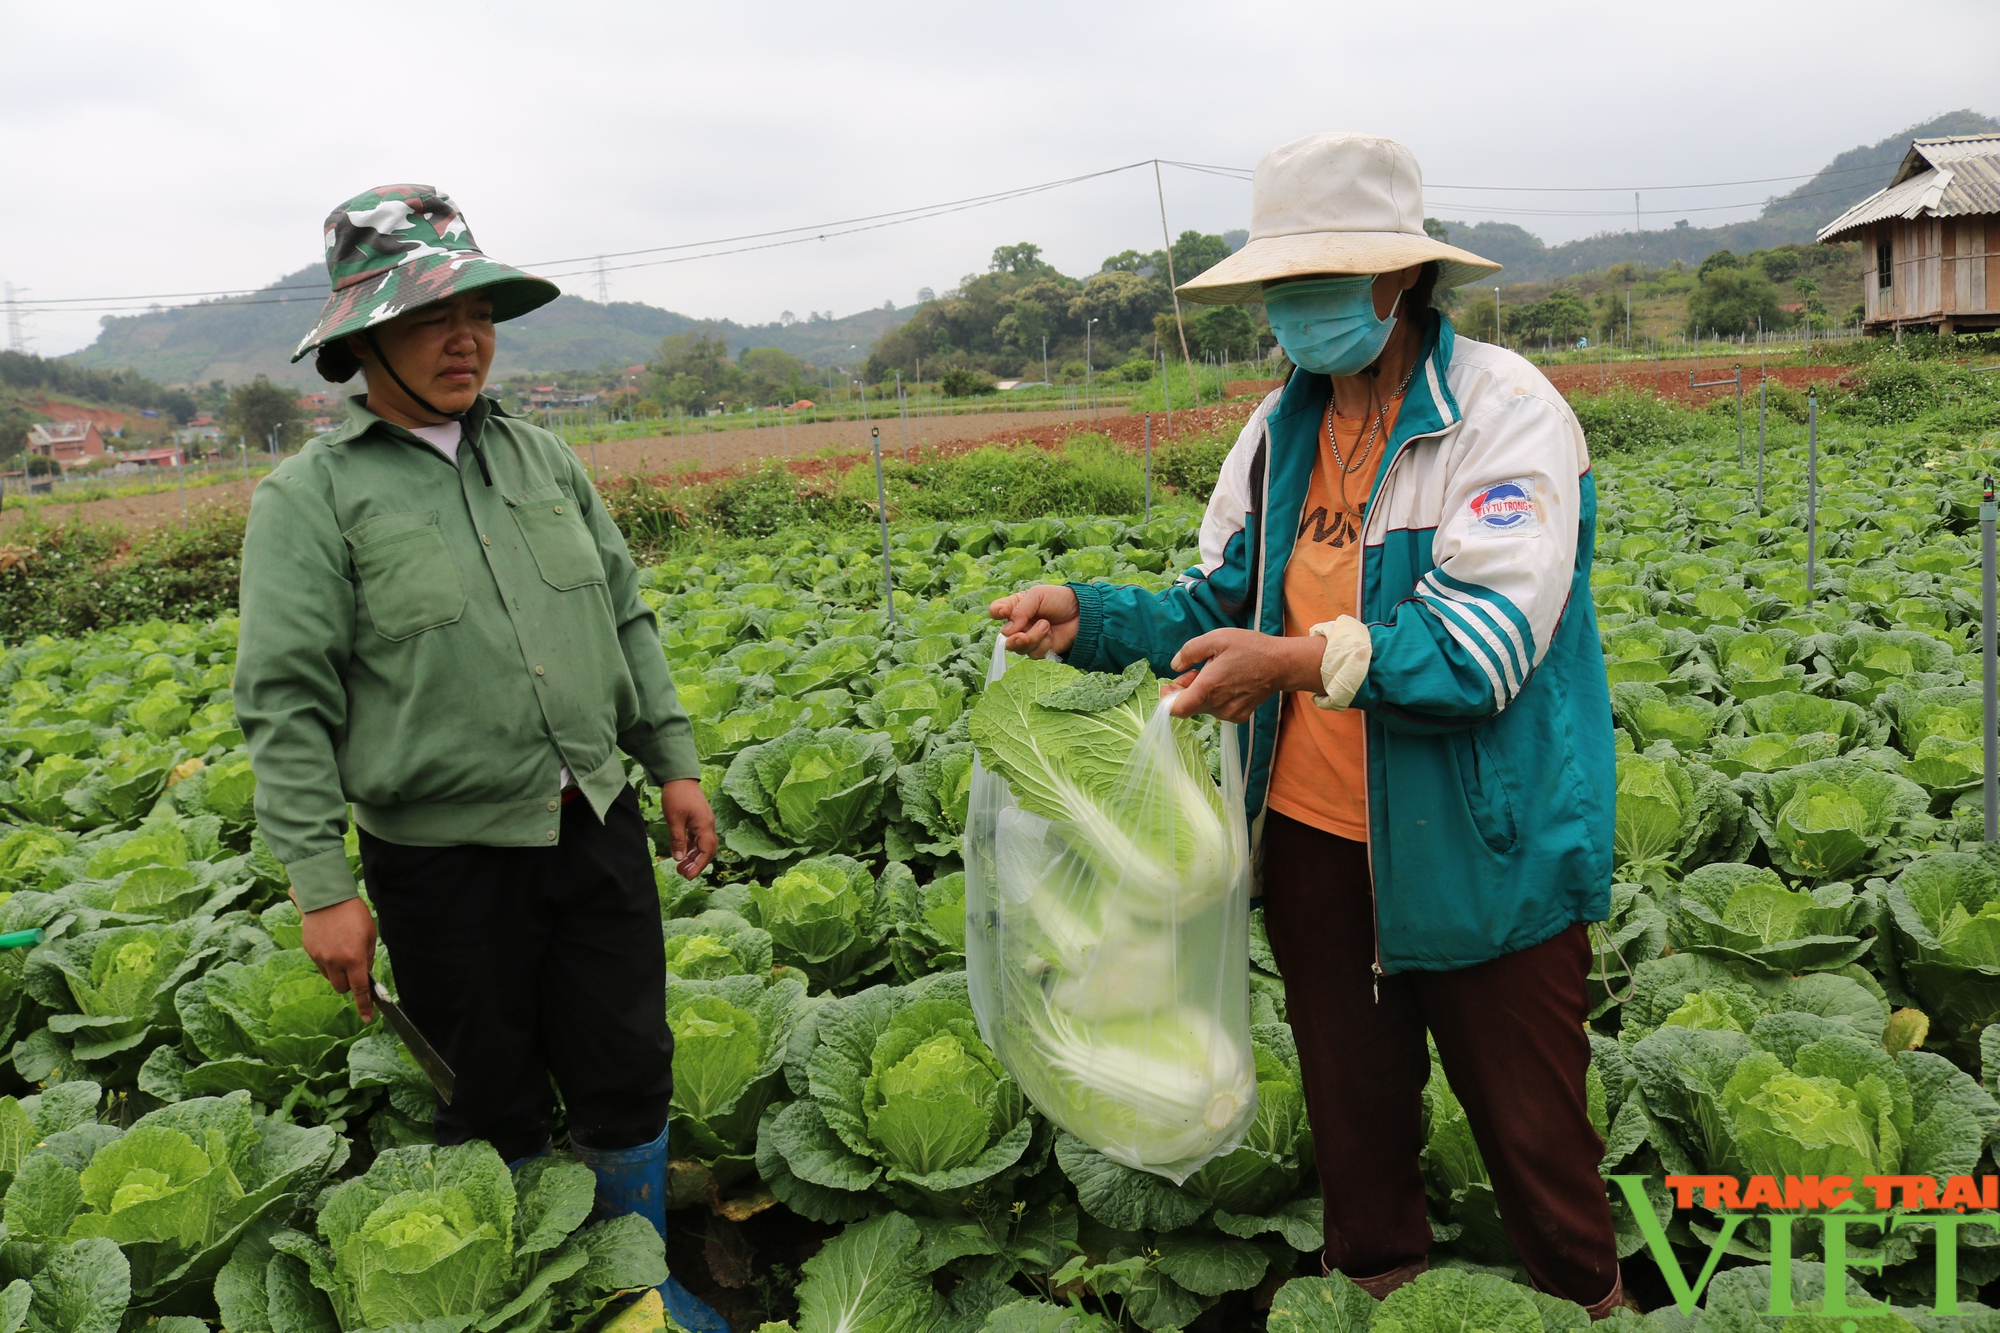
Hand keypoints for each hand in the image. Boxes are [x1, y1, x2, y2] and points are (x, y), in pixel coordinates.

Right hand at [298, 894, 377, 1021]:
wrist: (328, 898)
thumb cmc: (354, 914)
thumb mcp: (370, 935)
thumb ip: (367, 957)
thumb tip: (364, 973)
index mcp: (354, 958)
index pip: (360, 989)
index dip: (364, 1005)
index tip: (368, 1017)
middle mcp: (335, 961)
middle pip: (342, 988)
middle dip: (350, 984)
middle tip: (355, 969)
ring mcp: (319, 957)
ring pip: (330, 978)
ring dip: (337, 973)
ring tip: (342, 951)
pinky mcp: (309, 951)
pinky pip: (320, 965)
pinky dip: (327, 962)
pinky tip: (331, 944)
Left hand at [661, 778, 718, 879]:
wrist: (680, 776)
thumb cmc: (677, 795)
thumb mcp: (674, 819)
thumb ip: (677, 840)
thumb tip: (679, 858)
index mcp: (705, 825)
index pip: (706, 851)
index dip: (698, 865)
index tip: (688, 876)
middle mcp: (708, 825)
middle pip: (707, 850)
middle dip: (696, 864)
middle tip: (682, 874)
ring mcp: (704, 822)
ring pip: (702, 845)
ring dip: (693, 856)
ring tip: (680, 867)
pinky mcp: (698, 819)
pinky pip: (697, 838)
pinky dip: (691, 847)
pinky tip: (682, 853)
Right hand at [989, 585, 1079, 657]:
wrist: (1083, 613)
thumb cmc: (1059, 599)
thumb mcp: (1038, 596)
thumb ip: (1020, 610)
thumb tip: (1007, 631)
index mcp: (1015, 607)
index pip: (996, 611)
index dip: (996, 613)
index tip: (1003, 612)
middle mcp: (1019, 624)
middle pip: (1005, 637)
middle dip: (1014, 638)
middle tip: (1023, 635)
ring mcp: (1029, 638)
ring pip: (1019, 648)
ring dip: (1033, 638)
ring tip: (1046, 625)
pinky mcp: (1040, 650)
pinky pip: (1033, 654)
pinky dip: (1042, 645)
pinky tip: (1051, 635)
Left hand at [1166, 630, 1324, 722]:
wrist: (1282, 664)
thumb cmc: (1250, 648)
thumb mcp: (1216, 638)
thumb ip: (1190, 651)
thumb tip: (1175, 666)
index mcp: (1208, 688)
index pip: (1176, 710)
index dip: (1167, 700)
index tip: (1169, 686)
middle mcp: (1217, 706)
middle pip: (1189, 706)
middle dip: (1186, 688)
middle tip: (1198, 669)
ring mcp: (1229, 713)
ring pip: (1203, 707)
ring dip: (1202, 691)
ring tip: (1217, 671)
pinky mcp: (1239, 716)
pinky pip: (1218, 710)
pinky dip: (1216, 697)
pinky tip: (1228, 682)